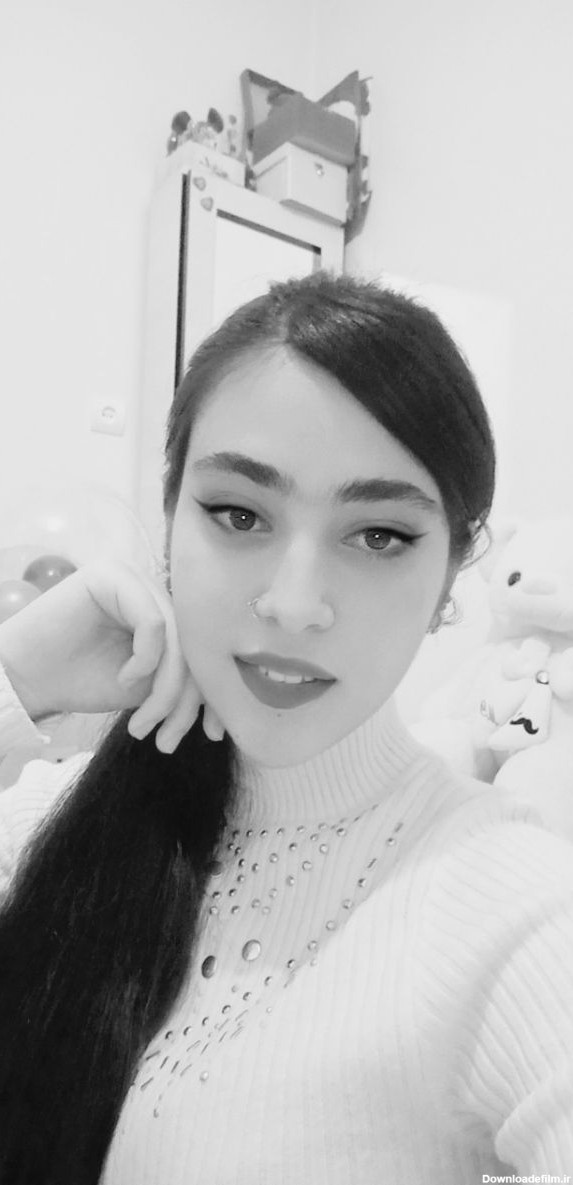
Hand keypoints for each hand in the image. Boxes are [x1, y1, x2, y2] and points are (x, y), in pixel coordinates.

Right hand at [0, 560, 224, 751]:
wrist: (27, 679)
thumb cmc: (82, 681)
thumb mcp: (146, 688)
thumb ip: (182, 682)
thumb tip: (227, 703)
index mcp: (166, 612)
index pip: (204, 649)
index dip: (214, 692)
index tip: (213, 734)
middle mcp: (154, 589)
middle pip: (196, 644)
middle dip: (187, 700)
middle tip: (168, 739)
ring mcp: (134, 578)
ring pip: (179, 638)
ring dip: (167, 690)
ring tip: (144, 724)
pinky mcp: (113, 576)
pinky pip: (154, 622)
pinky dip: (146, 659)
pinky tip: (125, 680)